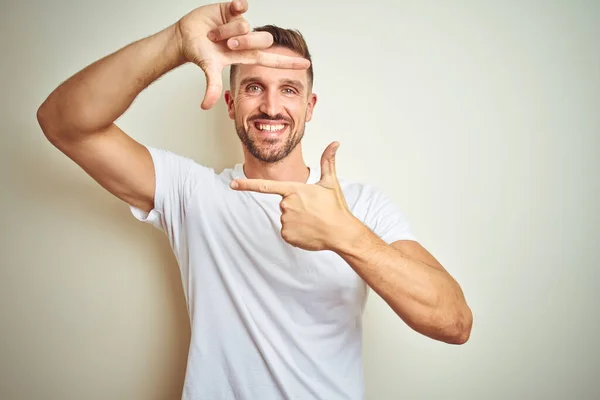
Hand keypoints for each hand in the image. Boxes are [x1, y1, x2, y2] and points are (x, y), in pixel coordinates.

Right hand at [176, 0, 310, 109]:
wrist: (185, 36)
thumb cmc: (199, 52)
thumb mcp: (208, 69)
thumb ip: (212, 86)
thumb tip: (205, 106)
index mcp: (246, 54)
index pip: (272, 60)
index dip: (288, 62)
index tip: (306, 64)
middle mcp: (247, 39)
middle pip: (262, 39)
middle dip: (243, 42)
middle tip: (226, 44)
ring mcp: (241, 23)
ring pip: (245, 25)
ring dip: (226, 30)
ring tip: (213, 34)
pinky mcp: (233, 9)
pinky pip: (242, 5)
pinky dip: (236, 7)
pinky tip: (229, 11)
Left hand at [230, 142, 362, 250]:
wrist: (341, 232)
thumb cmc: (335, 208)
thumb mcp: (330, 183)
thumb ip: (328, 161)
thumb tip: (335, 143)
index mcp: (294, 190)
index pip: (265, 186)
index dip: (247, 184)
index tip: (232, 184)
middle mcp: (286, 204)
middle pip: (284, 204)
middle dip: (296, 206)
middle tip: (313, 210)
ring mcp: (285, 221)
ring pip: (286, 218)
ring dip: (297, 220)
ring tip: (313, 221)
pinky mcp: (287, 235)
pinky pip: (287, 231)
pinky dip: (297, 233)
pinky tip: (309, 232)